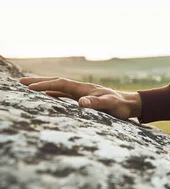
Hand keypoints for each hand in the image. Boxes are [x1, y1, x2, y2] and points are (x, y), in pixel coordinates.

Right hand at [19, 77, 141, 120]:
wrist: (130, 104)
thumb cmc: (121, 106)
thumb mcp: (110, 105)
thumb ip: (97, 103)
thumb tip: (81, 102)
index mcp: (84, 88)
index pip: (60, 84)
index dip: (45, 85)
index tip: (29, 88)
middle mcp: (81, 88)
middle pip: (56, 82)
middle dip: (39, 82)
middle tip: (20, 83)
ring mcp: (82, 92)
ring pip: (58, 87)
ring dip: (44, 86)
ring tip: (28, 87)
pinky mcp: (84, 98)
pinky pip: (64, 94)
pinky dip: (53, 93)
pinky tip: (47, 97)